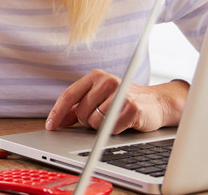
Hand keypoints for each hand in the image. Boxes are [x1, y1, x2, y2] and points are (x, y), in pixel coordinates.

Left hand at [44, 70, 189, 133]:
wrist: (156, 103)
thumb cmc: (122, 101)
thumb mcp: (99, 98)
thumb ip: (78, 106)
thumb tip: (58, 120)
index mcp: (95, 76)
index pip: (69, 95)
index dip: (57, 112)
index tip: (51, 126)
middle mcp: (107, 81)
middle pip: (81, 112)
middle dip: (86, 121)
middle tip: (101, 117)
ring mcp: (120, 94)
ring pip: (94, 122)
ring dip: (101, 127)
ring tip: (113, 119)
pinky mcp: (132, 108)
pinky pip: (111, 128)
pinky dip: (114, 130)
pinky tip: (123, 122)